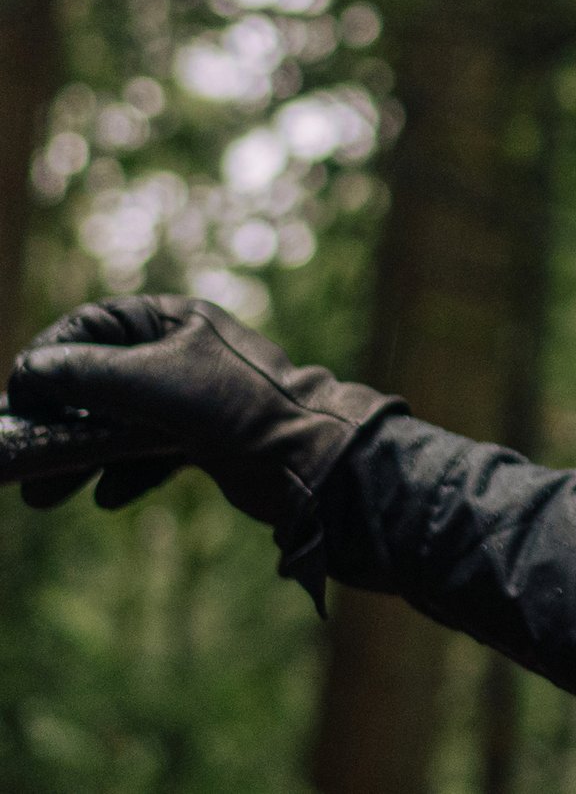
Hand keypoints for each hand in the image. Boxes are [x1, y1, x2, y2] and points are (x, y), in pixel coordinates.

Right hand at [7, 296, 396, 527]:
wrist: (306, 456)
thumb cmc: (232, 404)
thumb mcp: (147, 381)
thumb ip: (83, 373)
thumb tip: (29, 373)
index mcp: (175, 320)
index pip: (92, 325)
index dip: (49, 358)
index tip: (19, 396)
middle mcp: (182, 353)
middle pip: (98, 381)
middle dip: (58, 421)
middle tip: (24, 459)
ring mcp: (194, 397)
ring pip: (118, 423)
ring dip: (81, 457)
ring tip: (47, 496)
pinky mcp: (206, 440)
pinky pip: (148, 453)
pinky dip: (127, 473)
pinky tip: (113, 496)